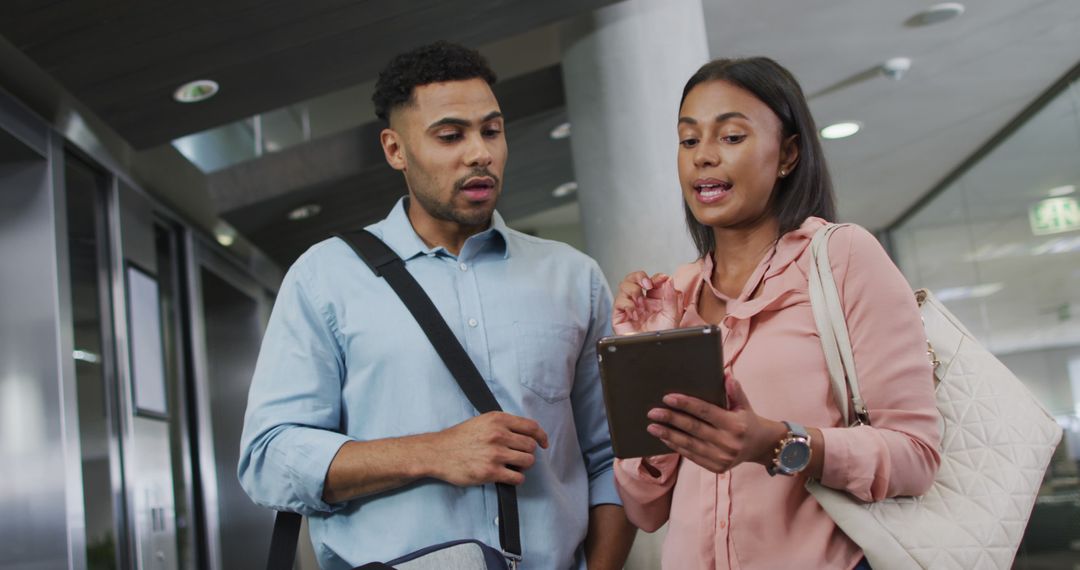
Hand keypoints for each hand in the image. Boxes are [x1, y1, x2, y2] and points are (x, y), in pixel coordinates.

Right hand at [429, 412, 548, 486]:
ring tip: (512, 466)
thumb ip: (503, 425)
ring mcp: (495, 454)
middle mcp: (498, 435)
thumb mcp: (482, 421)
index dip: (541, 436)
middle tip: (518, 456)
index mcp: (498, 420)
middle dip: (528, 453)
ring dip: (523, 466)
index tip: (543, 444)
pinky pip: (517, 477)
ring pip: (527, 462)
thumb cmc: (459, 438)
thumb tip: (526, 434)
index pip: (531, 427)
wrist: (437, 452)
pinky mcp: (490, 472)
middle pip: (531, 446)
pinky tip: (508, 476)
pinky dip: (516, 479)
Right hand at [611, 271, 682, 334]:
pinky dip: (627, 304)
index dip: (655, 277)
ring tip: (641, 302)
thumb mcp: (672, 315)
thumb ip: (671, 296)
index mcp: (654, 300)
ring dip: (633, 290)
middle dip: (639, 277)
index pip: (651, 280)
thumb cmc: (661, 337)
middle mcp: (640, 302)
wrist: (653, 352)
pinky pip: (618, 302)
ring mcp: (629, 307)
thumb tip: (669, 280)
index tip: (662, 278)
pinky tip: (635, 313)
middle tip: (648, 284)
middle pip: (633, 278)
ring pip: (624, 286)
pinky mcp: (619, 316)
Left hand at [644, 378, 784, 473]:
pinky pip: (692, 456)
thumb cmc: (747, 421)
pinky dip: (676, 447)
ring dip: (668, 435)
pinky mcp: (716, 468)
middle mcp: (728, 443)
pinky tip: (664, 439)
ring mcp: (722, 458)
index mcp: (735, 424)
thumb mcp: (744, 405)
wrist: (761, 447)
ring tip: (652, 427)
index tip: (668, 398)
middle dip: (671, 419)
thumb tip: (726, 375)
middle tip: (652, 412)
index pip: (705, 412)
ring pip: (689, 445)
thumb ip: (735, 391)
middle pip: (693, 429)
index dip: (686, 404)